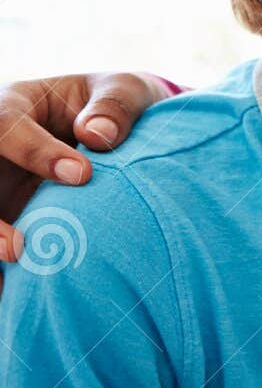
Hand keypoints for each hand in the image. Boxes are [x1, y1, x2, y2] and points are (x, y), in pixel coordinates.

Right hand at [0, 72, 167, 268]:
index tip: (83, 175)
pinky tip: (8, 296)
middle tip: (18, 248)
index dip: (36, 152)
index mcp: (13, 105)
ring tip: (10, 273)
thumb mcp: (124, 90)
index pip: (4, 125)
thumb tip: (98, 135)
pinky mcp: (2, 214)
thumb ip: (114, 106)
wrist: (116, 129)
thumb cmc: (115, 105)